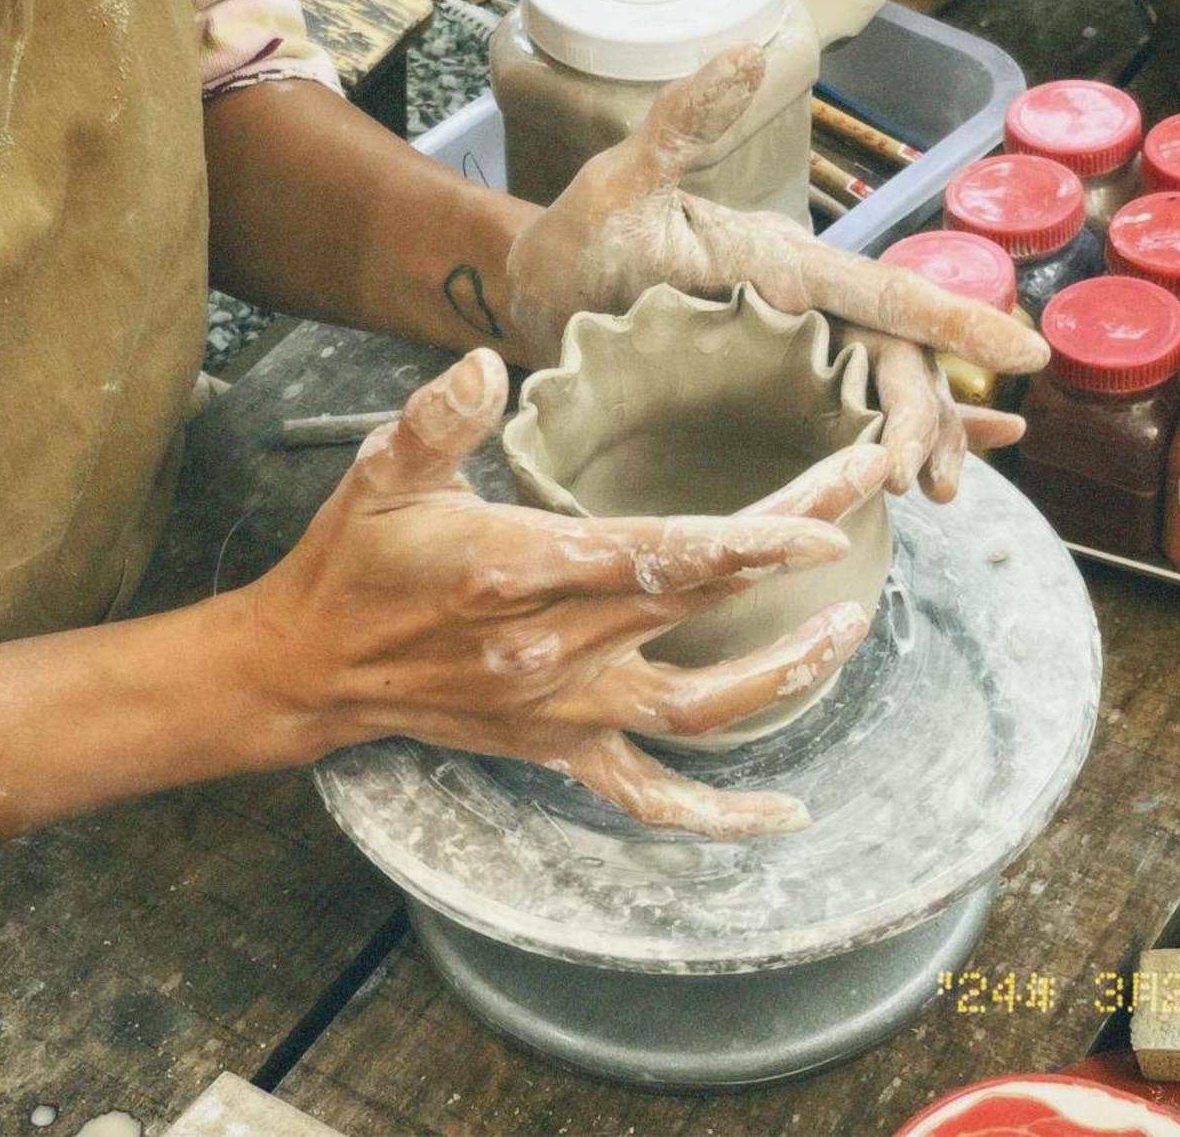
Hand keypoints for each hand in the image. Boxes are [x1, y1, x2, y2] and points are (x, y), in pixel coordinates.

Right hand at [240, 349, 887, 837]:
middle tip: (870, 484)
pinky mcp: (556, 748)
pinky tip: (783, 815)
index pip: (655, 555)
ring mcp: (561, 708)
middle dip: (793, 548)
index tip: (827, 518)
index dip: (748, 543)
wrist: (309, 668)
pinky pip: (647, 796)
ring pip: (697, 709)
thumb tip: (482, 364)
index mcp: (514, 569)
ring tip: (848, 630)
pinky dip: (717, 816)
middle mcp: (549, 648)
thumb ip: (437, 418)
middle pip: (699, 601)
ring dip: (782, 675)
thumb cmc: (354, 560)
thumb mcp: (381, 473)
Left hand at [504, 45, 1047, 499]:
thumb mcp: (625, 180)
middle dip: (924, 416)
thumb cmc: (579, 235)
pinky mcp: (766, 397)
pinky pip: (845, 424)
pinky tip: (927, 481)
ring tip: (931, 495)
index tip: (1024, 351)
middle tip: (914, 478)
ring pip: (882, 399)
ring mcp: (789, 355)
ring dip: (920, 441)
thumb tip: (746, 49)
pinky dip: (892, 446)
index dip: (956, 320)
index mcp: (783, 264)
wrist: (538, 292)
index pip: (885, 294)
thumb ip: (686, 122)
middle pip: (895, 361)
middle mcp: (802, 309)